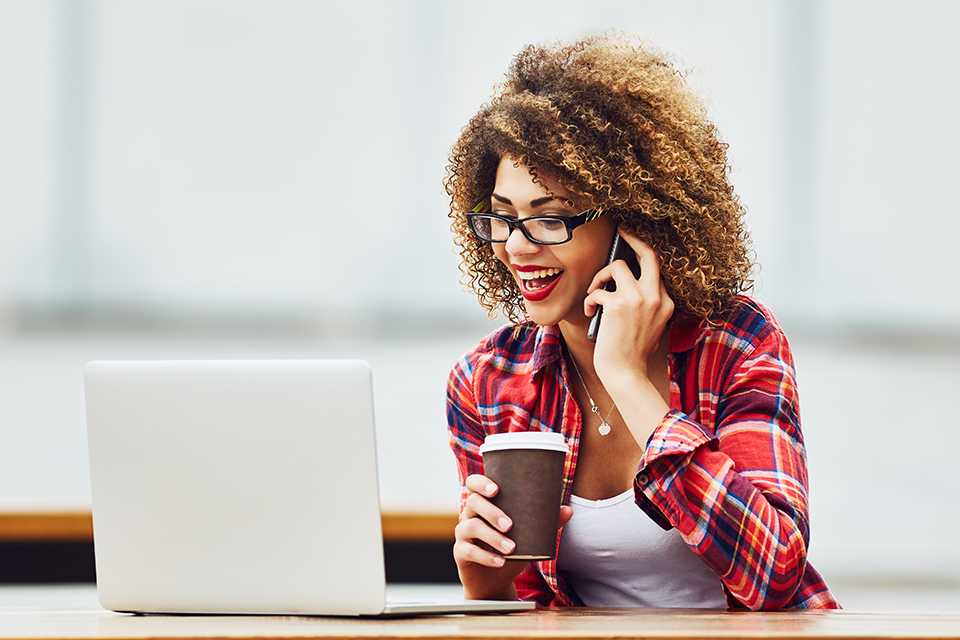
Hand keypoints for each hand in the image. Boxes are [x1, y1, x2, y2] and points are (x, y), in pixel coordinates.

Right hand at [453, 473, 572, 597]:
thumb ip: (546, 522)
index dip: (481, 482)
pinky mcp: (460, 553)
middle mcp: (469, 514)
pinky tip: (500, 562)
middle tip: (510, 525)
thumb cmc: (511, 549)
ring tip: (510, 548)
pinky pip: (468, 551)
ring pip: (470, 527)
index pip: (473, 483)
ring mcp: (462, 533)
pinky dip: (486, 556)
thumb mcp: (529, 536)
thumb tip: (568, 510)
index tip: (496, 489)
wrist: (495, 579)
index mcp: (484, 503)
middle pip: (473, 502)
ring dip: (492, 537)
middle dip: (492, 512)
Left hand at [583, 228, 674, 383]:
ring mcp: (638, 299)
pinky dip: (590, 300)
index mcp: (666, 302)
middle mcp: (656, 297)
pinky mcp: (618, 305)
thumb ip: (644, 302)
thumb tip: (622, 277)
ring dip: (600, 277)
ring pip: (617, 267)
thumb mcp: (648, 324)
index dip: (642, 253)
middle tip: (621, 231)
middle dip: (633, 238)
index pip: (656, 268)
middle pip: (648, 255)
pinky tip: (591, 313)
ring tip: (594, 293)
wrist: (626, 373)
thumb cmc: (631, 352)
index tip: (632, 242)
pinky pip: (598, 290)